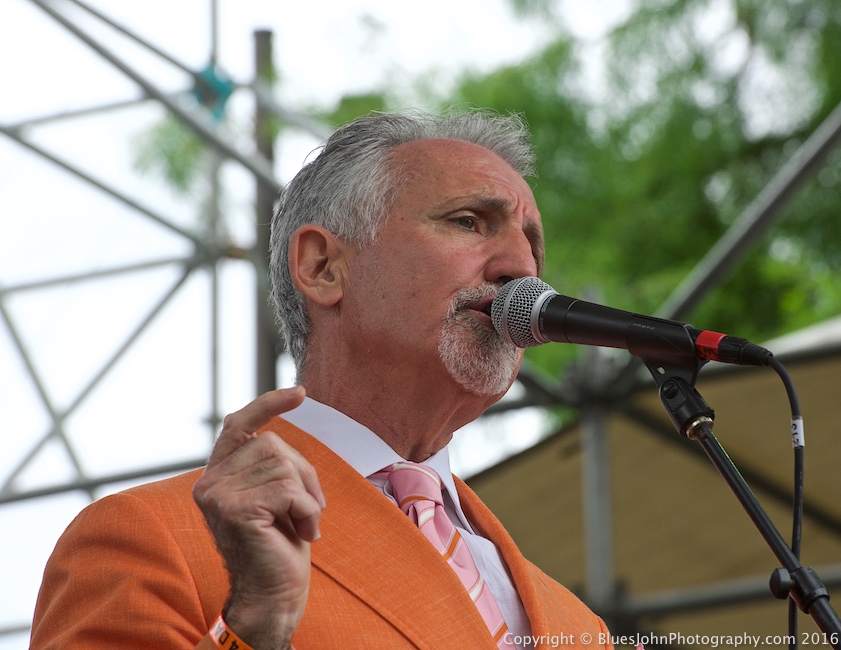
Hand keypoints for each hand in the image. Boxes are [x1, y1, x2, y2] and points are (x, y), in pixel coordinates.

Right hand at [193, 386, 324, 648]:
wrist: (273, 594)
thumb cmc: (279, 544)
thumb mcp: (272, 494)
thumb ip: (265, 463)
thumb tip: (259, 422)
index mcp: (217, 474)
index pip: (239, 424)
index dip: (269, 404)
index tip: (300, 392)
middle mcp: (209, 481)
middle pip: (272, 443)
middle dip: (303, 472)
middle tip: (309, 508)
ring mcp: (218, 495)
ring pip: (284, 467)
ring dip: (307, 497)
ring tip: (302, 525)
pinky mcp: (234, 510)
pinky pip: (290, 491)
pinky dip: (308, 511)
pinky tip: (303, 533)